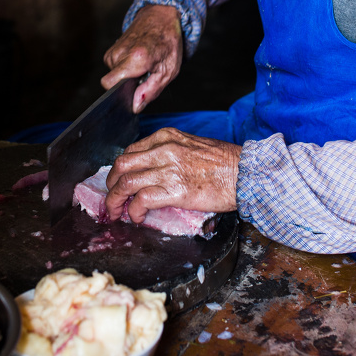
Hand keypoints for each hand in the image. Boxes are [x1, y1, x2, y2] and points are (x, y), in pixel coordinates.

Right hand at [101, 5, 182, 111]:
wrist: (161, 16)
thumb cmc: (168, 41)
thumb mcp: (168, 70)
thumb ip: (150, 91)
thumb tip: (135, 106)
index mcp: (136, 58)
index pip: (109, 83)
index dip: (118, 93)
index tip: (131, 92)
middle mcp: (120, 53)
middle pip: (113, 83)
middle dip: (127, 85)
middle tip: (146, 75)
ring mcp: (114, 50)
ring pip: (114, 76)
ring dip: (128, 76)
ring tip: (144, 66)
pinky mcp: (111, 49)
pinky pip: (114, 68)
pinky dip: (126, 68)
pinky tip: (137, 61)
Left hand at [104, 128, 239, 223]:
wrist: (245, 173)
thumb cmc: (226, 162)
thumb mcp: (192, 146)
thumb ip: (171, 153)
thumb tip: (155, 171)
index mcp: (166, 137)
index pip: (131, 151)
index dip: (119, 170)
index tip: (118, 182)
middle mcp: (163, 150)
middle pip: (121, 166)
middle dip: (111, 185)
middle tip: (111, 199)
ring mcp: (168, 169)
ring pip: (126, 183)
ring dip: (115, 201)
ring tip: (116, 213)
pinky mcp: (174, 190)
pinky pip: (142, 201)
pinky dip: (134, 211)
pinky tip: (137, 218)